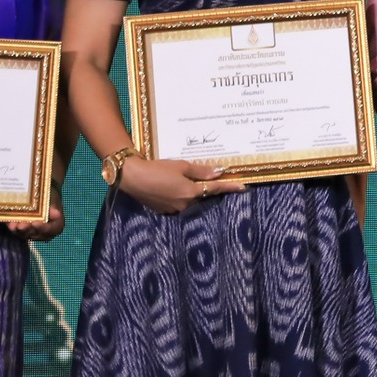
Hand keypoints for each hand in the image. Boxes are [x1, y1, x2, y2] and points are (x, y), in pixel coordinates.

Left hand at [9, 187, 65, 239]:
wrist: (42, 196)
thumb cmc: (50, 197)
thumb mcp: (53, 199)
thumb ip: (53, 207)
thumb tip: (56, 214)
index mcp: (56, 226)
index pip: (51, 230)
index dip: (43, 228)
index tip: (35, 223)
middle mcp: (44, 232)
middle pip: (36, 234)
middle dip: (27, 229)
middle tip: (20, 225)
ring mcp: (32, 233)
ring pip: (25, 234)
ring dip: (18, 230)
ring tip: (12, 225)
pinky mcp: (22, 231)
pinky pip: (16, 231)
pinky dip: (12, 227)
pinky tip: (7, 222)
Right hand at [117, 158, 245, 214]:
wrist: (132, 178)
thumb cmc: (158, 169)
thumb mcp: (182, 166)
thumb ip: (201, 171)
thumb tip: (219, 173)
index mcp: (191, 192)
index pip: (215, 189)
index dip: (230, 187)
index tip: (244, 187)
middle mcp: (185, 204)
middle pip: (202, 196)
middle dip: (206, 188)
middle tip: (209, 177)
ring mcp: (174, 209)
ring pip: (190, 200)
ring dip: (191, 191)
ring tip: (182, 179)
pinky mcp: (164, 210)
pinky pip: (179, 203)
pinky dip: (180, 195)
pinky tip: (172, 186)